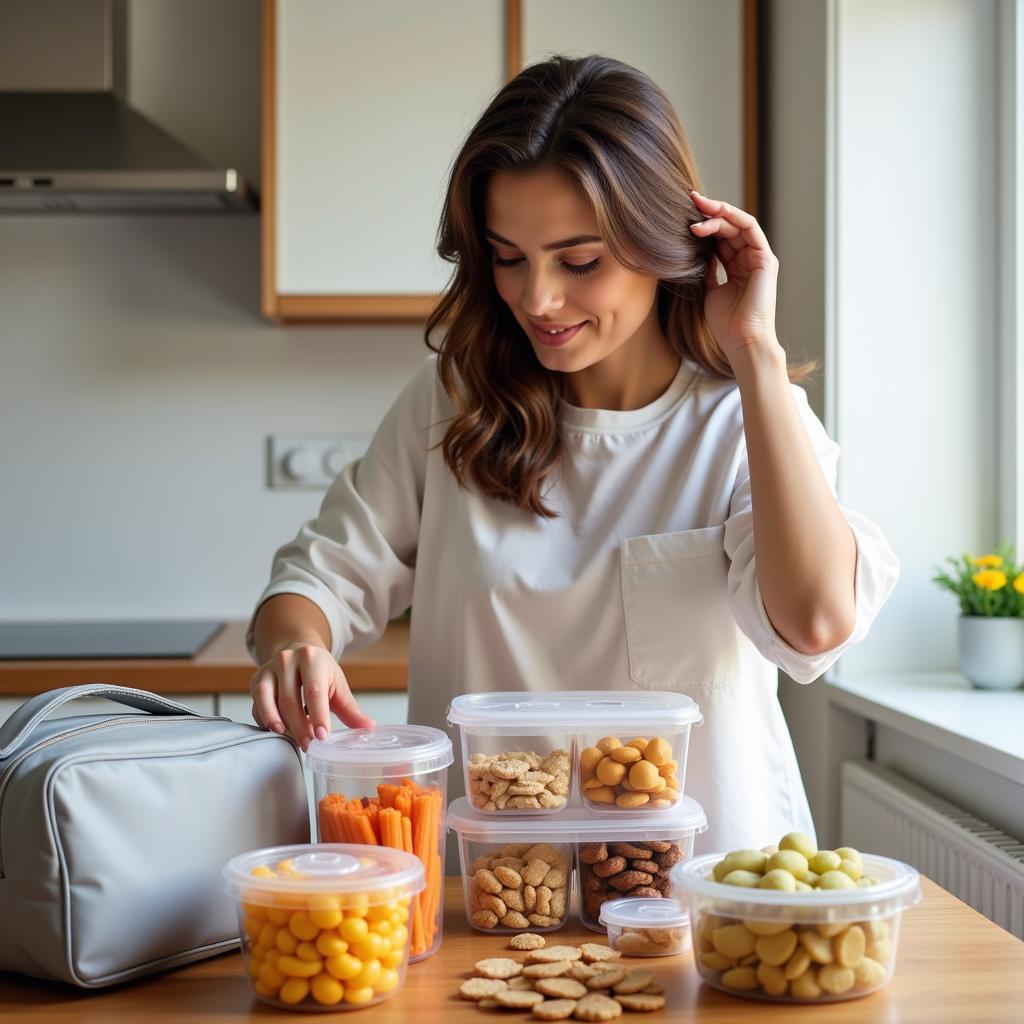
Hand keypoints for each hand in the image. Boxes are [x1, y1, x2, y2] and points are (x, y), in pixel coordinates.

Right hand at [249, 643, 374, 750]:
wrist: (297, 650)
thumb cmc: (319, 672)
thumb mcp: (337, 685)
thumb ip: (350, 709)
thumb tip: (368, 728)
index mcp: (312, 658)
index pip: (314, 690)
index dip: (318, 715)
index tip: (322, 737)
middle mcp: (288, 660)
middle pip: (290, 699)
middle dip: (299, 726)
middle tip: (309, 745)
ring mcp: (269, 669)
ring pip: (269, 700)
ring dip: (279, 723)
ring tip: (291, 739)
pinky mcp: (257, 680)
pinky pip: (257, 704)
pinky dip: (266, 720)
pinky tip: (278, 730)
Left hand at [689, 191, 780, 362]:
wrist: (741, 341)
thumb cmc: (725, 323)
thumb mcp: (709, 290)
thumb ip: (706, 268)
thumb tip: (694, 249)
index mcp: (738, 267)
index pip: (721, 237)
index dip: (704, 224)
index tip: (682, 216)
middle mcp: (750, 259)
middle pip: (730, 226)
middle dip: (709, 211)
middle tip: (689, 202)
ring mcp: (760, 258)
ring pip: (739, 223)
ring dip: (718, 213)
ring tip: (696, 209)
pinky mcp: (765, 259)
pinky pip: (750, 229)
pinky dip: (732, 219)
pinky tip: (710, 219)